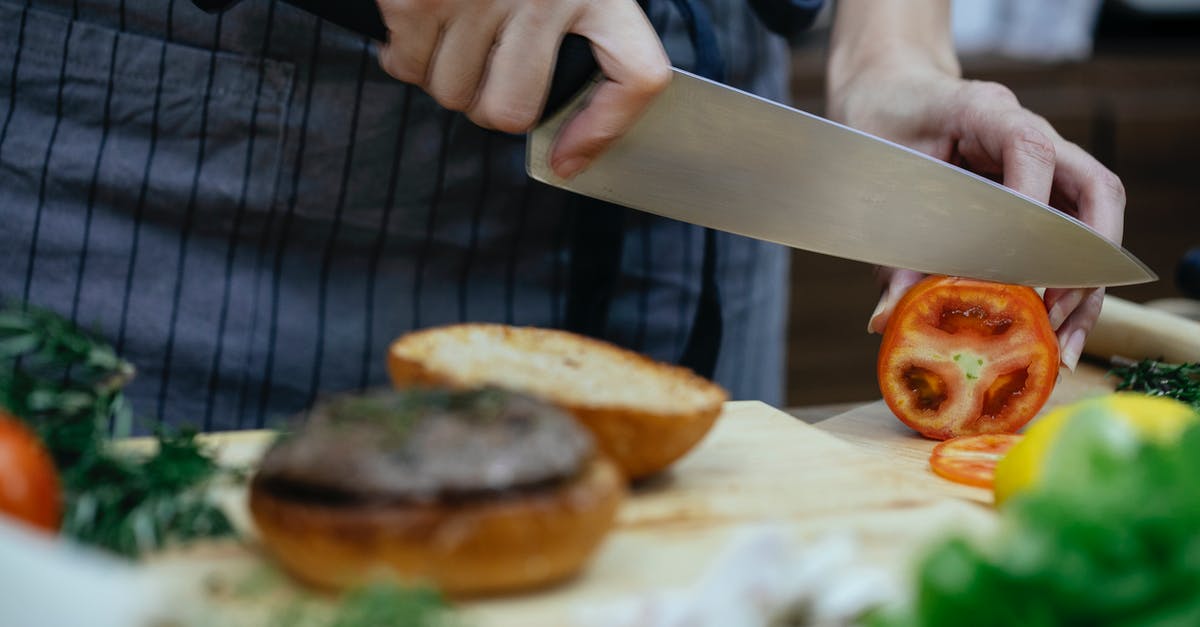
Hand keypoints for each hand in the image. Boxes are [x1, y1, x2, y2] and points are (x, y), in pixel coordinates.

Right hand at [374, 0, 670, 177]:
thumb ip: (586, 18)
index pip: (637, 76)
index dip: (603, 130)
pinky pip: (406, 65)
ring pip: (452, 94)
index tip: (567, 159)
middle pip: (511, 110)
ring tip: (450, 38)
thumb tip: (567, 143)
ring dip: (444, 78)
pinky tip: (418, 23)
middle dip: (488, 106)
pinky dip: (404, 56)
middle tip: (484, 77)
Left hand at [826, 1, 1124, 371]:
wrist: (888, 98)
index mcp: (986, 111)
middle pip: (1094, 189)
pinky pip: (1074, 238)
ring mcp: (1046, 165)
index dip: (1031, 209)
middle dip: (1081, 260)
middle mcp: (1030, 136)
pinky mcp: (1044, 195)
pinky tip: (1056, 331)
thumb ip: (888, 250)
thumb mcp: (873, 182)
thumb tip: (889, 318)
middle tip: (1050, 315)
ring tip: (1061, 342)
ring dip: (1085, 284)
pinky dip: (1070, 286)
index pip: (1031, 149)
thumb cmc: (879, 130)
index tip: (1016, 268)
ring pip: (1095, 220)